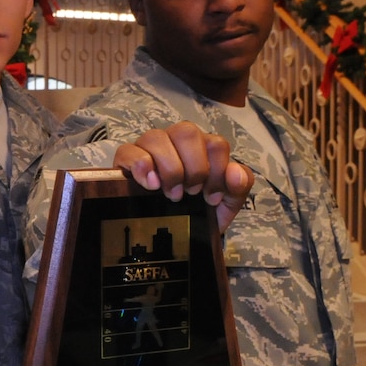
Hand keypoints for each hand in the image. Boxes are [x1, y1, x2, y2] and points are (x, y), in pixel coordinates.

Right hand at [112, 121, 252, 232]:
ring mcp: (149, 147)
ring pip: (157, 137)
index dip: (217, 170)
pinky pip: (129, 150)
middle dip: (194, 167)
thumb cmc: (199, 211)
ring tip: (172, 194)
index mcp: (203, 147)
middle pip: (186, 131)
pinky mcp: (126, 159)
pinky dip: (141, 166)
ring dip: (169, 168)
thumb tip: (235, 172)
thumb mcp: (225, 204)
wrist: (174, 234)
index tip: (211, 197)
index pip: (215, 143)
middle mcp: (175, 141)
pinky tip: (150, 185)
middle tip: (191, 192)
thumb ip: (238, 187)